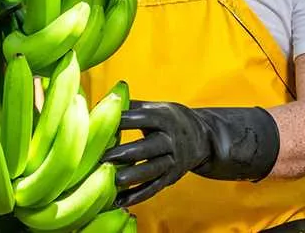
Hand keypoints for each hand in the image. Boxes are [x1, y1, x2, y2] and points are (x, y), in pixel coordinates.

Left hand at [101, 100, 279, 207]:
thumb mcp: (156, 107)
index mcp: (165, 118)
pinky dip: (137, 196)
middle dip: (127, 153)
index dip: (124, 120)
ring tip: (112, 181)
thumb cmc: (168, 119)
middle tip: (103, 158)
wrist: (203, 138)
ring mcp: (173, 161)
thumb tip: (101, 102)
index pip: (144, 118)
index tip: (101, 123)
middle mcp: (171, 140)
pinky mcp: (171, 178)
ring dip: (133, 177)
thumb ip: (131, 106)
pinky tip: (118, 202)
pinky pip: (153, 188)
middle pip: (150, 147)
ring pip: (153, 170)